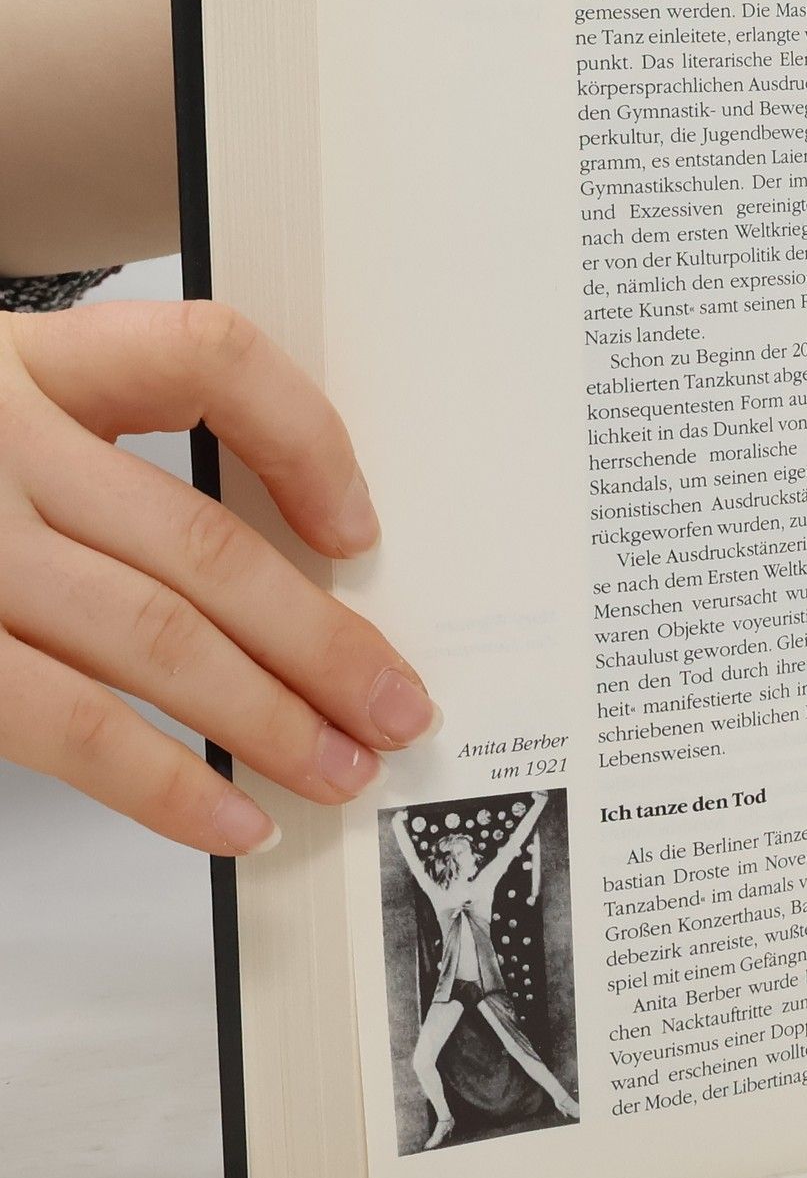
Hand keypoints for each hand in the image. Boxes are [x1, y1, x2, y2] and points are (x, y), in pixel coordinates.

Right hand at [0, 301, 438, 852]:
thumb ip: (97, 452)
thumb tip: (288, 556)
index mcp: (25, 361)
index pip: (208, 358)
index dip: (306, 442)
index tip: (362, 530)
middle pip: (203, 541)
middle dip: (322, 641)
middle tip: (399, 709)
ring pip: (152, 635)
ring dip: (267, 719)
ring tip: (342, 771)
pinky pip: (62, 721)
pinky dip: (160, 781)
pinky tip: (228, 820)